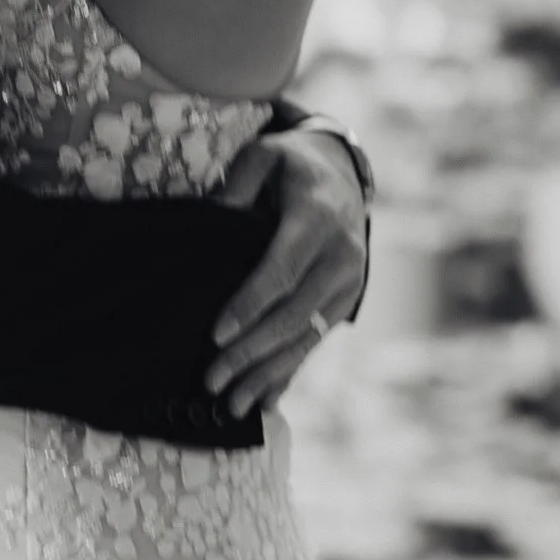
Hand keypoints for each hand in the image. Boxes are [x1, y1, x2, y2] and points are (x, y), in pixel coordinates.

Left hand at [207, 130, 368, 414]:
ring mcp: (349, 283)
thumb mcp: (263, 154)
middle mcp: (341, 255)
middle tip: (211, 379)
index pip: (281, 271)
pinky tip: (265, 400)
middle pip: (293, 315)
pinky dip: (288, 372)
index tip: (216, 335)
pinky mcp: (346, 301)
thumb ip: (236, 186)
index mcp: (318, 218)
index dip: (249, 305)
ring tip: (232, 404)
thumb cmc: (290, 164)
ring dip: (269, 374)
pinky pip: (315, 342)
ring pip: (306, 338)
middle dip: (251, 352)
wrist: (343, 173)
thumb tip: (210, 221)